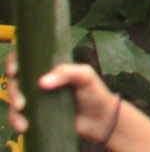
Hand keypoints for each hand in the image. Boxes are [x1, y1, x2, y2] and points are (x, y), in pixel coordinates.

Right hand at [6, 57, 123, 141]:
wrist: (98, 118)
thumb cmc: (93, 92)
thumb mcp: (85, 76)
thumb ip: (67, 72)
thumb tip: (42, 82)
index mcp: (49, 68)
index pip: (26, 60)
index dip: (14, 62)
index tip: (14, 70)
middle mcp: (38, 82)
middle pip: (15, 82)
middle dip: (13, 91)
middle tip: (21, 102)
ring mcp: (36, 99)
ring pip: (13, 101)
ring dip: (13, 109)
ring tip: (24, 114)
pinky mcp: (35, 116)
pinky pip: (18, 117)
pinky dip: (16, 121)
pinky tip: (24, 126)